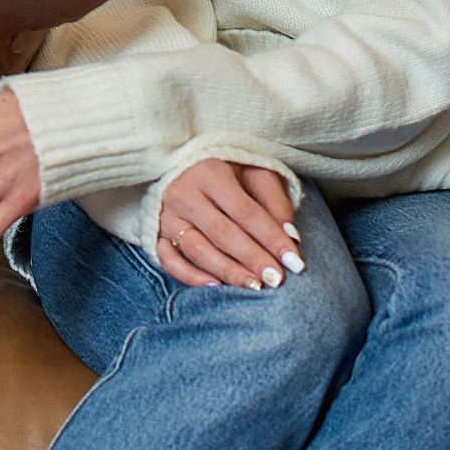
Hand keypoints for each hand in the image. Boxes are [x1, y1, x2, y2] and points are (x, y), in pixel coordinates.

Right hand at [154, 158, 302, 288]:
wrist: (183, 163)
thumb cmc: (227, 168)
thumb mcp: (255, 171)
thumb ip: (275, 201)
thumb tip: (291, 237)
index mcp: (209, 172)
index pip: (245, 212)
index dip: (271, 238)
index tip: (294, 262)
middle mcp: (183, 193)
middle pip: (222, 233)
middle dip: (253, 259)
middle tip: (277, 280)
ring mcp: (165, 215)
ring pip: (197, 249)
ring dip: (228, 271)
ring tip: (254, 286)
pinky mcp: (154, 232)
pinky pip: (168, 260)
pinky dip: (190, 276)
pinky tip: (216, 286)